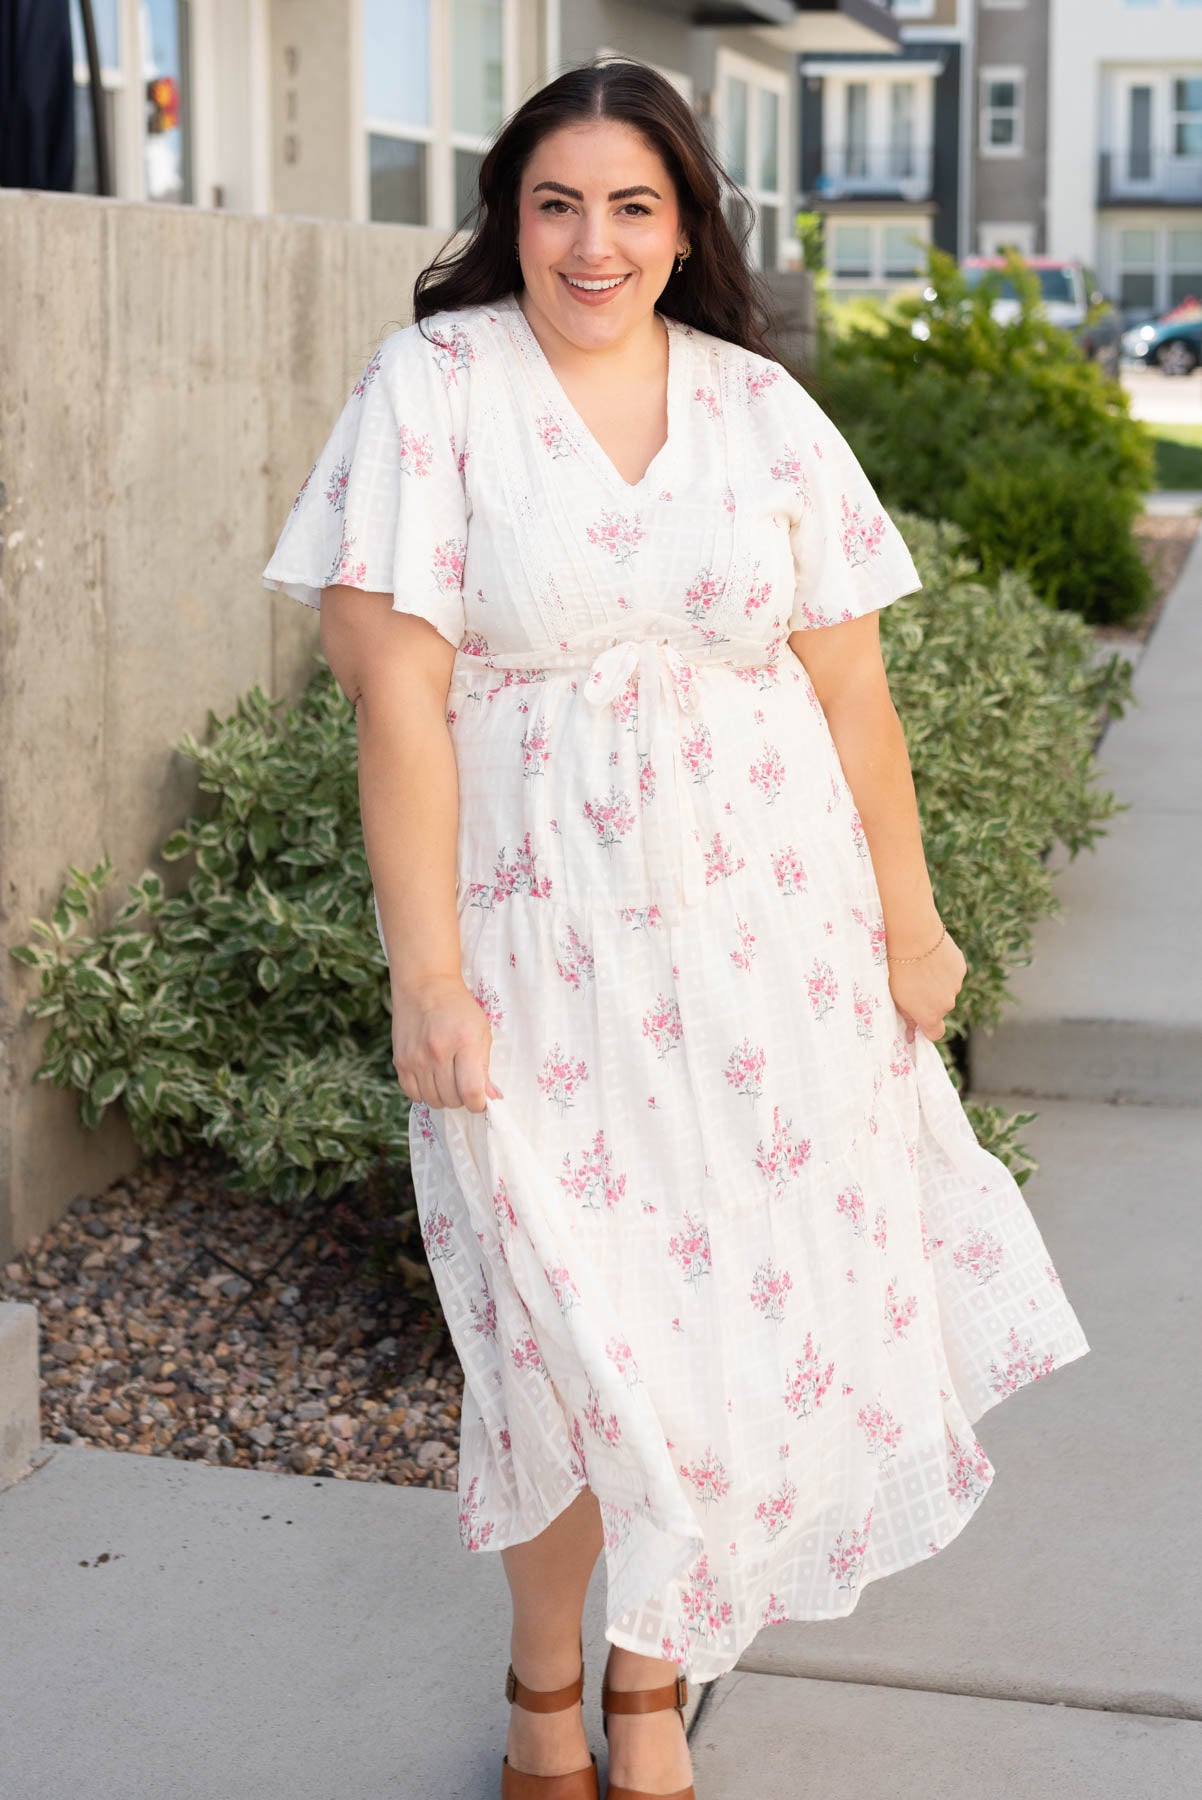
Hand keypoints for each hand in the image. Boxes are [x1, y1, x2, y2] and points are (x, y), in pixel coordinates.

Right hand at [391, 974, 503, 1112]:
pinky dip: (425, 1093)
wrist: (425, 986)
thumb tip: (491, 1097)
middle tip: (465, 1083)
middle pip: (452, 1099)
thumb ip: (485, 1066)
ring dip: (444, 1097)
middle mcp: (437, 1052)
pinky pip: (413, 1094)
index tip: (481, 1100)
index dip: (479, 1104)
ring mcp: (416, 1058)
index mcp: (464, 1042)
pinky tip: (432, 1079)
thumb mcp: (481, 1031)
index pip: (471, 1090)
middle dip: (463, 1098)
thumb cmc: (458, 1009)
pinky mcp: (400, 1061)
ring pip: (433, 1100)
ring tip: (449, 1080)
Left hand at [887, 927, 966, 1042]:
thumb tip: (911, 1033)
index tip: (919, 1018)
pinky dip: (944, 968)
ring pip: (947, 989)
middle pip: (940, 1008)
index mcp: (930, 1015)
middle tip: (913, 982)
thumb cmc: (896, 968)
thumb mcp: (895, 996)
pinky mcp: (961, 967)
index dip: (928, 1028)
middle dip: (929, 1000)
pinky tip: (931, 956)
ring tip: (921, 965)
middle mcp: (947, 1004)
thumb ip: (906, 1015)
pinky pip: (953, 973)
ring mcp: (956, 985)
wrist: (913, 937)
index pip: (936, 1033)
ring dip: (937, 983)